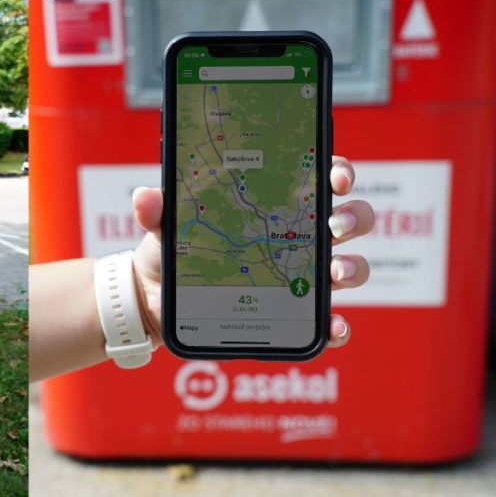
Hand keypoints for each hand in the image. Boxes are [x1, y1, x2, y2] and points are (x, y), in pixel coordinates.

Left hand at [130, 155, 373, 348]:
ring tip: (332, 273)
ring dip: (351, 267)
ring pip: (349, 266)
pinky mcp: (294, 312)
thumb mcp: (163, 227)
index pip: (318, 179)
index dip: (337, 172)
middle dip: (354, 217)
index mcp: (274, 205)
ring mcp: (301, 275)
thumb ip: (157, 210)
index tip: (336, 177)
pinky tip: (332, 326)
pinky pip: (327, 320)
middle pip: (349, 219)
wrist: (154, 299)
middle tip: (334, 225)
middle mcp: (297, 237)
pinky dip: (336, 324)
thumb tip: (146, 197)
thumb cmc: (169, 253)